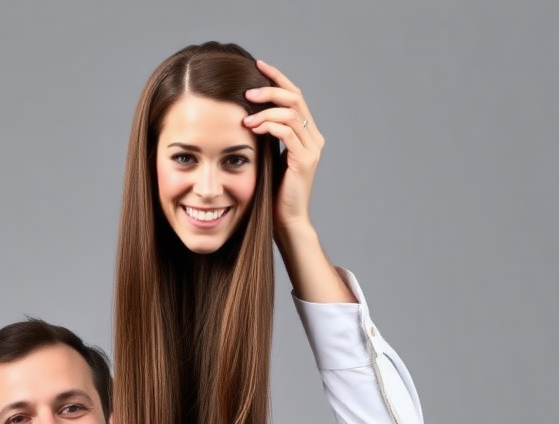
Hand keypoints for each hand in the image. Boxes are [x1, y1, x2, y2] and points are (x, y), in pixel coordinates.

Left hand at [243, 60, 323, 236]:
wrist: (286, 222)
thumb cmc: (272, 195)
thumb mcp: (268, 159)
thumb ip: (266, 138)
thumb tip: (247, 116)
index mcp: (306, 134)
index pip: (294, 96)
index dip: (277, 78)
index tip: (257, 66)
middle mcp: (313, 137)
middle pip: (295, 97)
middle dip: (270, 89)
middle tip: (247, 89)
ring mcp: (312, 148)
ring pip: (291, 112)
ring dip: (266, 108)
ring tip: (244, 112)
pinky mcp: (305, 160)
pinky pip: (287, 132)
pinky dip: (269, 125)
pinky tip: (252, 127)